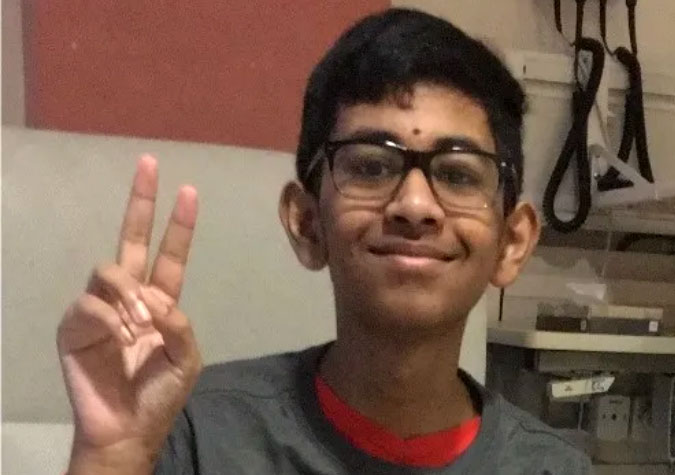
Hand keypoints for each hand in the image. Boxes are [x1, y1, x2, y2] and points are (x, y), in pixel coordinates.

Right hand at [57, 155, 201, 472]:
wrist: (127, 428)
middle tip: (149, 165)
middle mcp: (130, 296)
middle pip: (133, 239)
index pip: (170, 254)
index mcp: (161, 300)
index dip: (179, 224)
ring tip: (138, 325)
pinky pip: (88, 304)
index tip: (188, 190)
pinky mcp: (75, 326)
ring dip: (128, 293)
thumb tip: (157, 299)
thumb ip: (180, 324)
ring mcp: (101, 308)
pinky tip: (117, 338)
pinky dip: (107, 318)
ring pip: (108, 268)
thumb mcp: (187, 358)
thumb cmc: (160, 394)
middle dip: (141, 202)